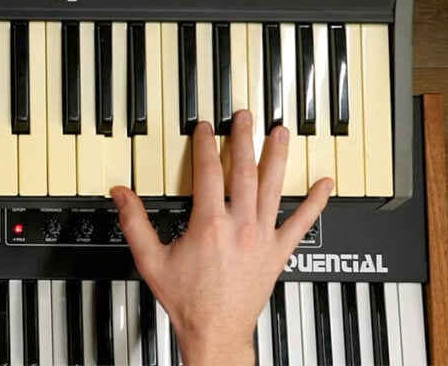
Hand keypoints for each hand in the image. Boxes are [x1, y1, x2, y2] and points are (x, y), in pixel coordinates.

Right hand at [111, 110, 332, 364]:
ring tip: (280, 133)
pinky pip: (301, 223)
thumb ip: (135, 223)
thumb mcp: (151, 260)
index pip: (208, 172)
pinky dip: (315, 203)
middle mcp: (240, 225)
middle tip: (245, 116)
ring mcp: (263, 237)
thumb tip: (122, 194)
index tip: (206, 128)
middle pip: (244, 171)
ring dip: (277, 157)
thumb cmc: (188, 300)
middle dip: (244, 139)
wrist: (216, 331)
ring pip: (273, 188)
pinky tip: (325, 185)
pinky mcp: (279, 252)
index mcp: (209, 224)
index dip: (206, 145)